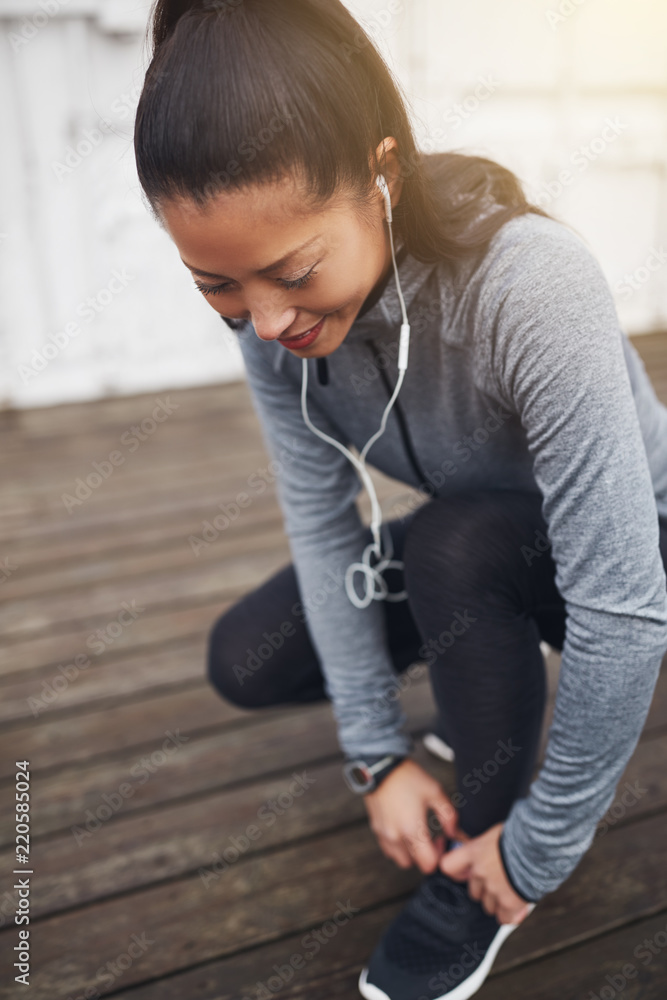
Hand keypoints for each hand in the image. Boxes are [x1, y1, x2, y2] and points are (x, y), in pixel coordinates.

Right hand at [363, 758, 467, 873]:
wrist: (380, 766)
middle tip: (429, 838)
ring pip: (399, 859)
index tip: (440, 841)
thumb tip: (454, 833)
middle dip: (424, 856)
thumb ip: (449, 815)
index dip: (438, 857)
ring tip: (415, 835)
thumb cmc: (408, 778)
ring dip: (410, 853)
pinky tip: (403, 830)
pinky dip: (397, 847)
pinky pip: (388, 849)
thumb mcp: (435, 791)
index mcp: (412, 829)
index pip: (428, 864)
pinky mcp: (376, 829)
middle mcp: (396, 836)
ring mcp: (384, 834)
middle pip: (414, 865)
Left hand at [439, 822, 533, 924]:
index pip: (449, 866)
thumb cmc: (521, 833)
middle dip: (484, 889)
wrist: (539, 844)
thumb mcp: (497, 833)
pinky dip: (510, 915)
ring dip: (498, 901)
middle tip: (500, 881)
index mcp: (474, 852)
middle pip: (473, 891)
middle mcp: (480, 872)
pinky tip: (517, 908)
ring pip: (488, 906)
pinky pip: (504, 918)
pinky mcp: (509, 902)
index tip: (465, 873)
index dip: (456, 872)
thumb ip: (486, 846)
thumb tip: (486, 848)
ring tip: (512, 891)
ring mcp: (493, 889)